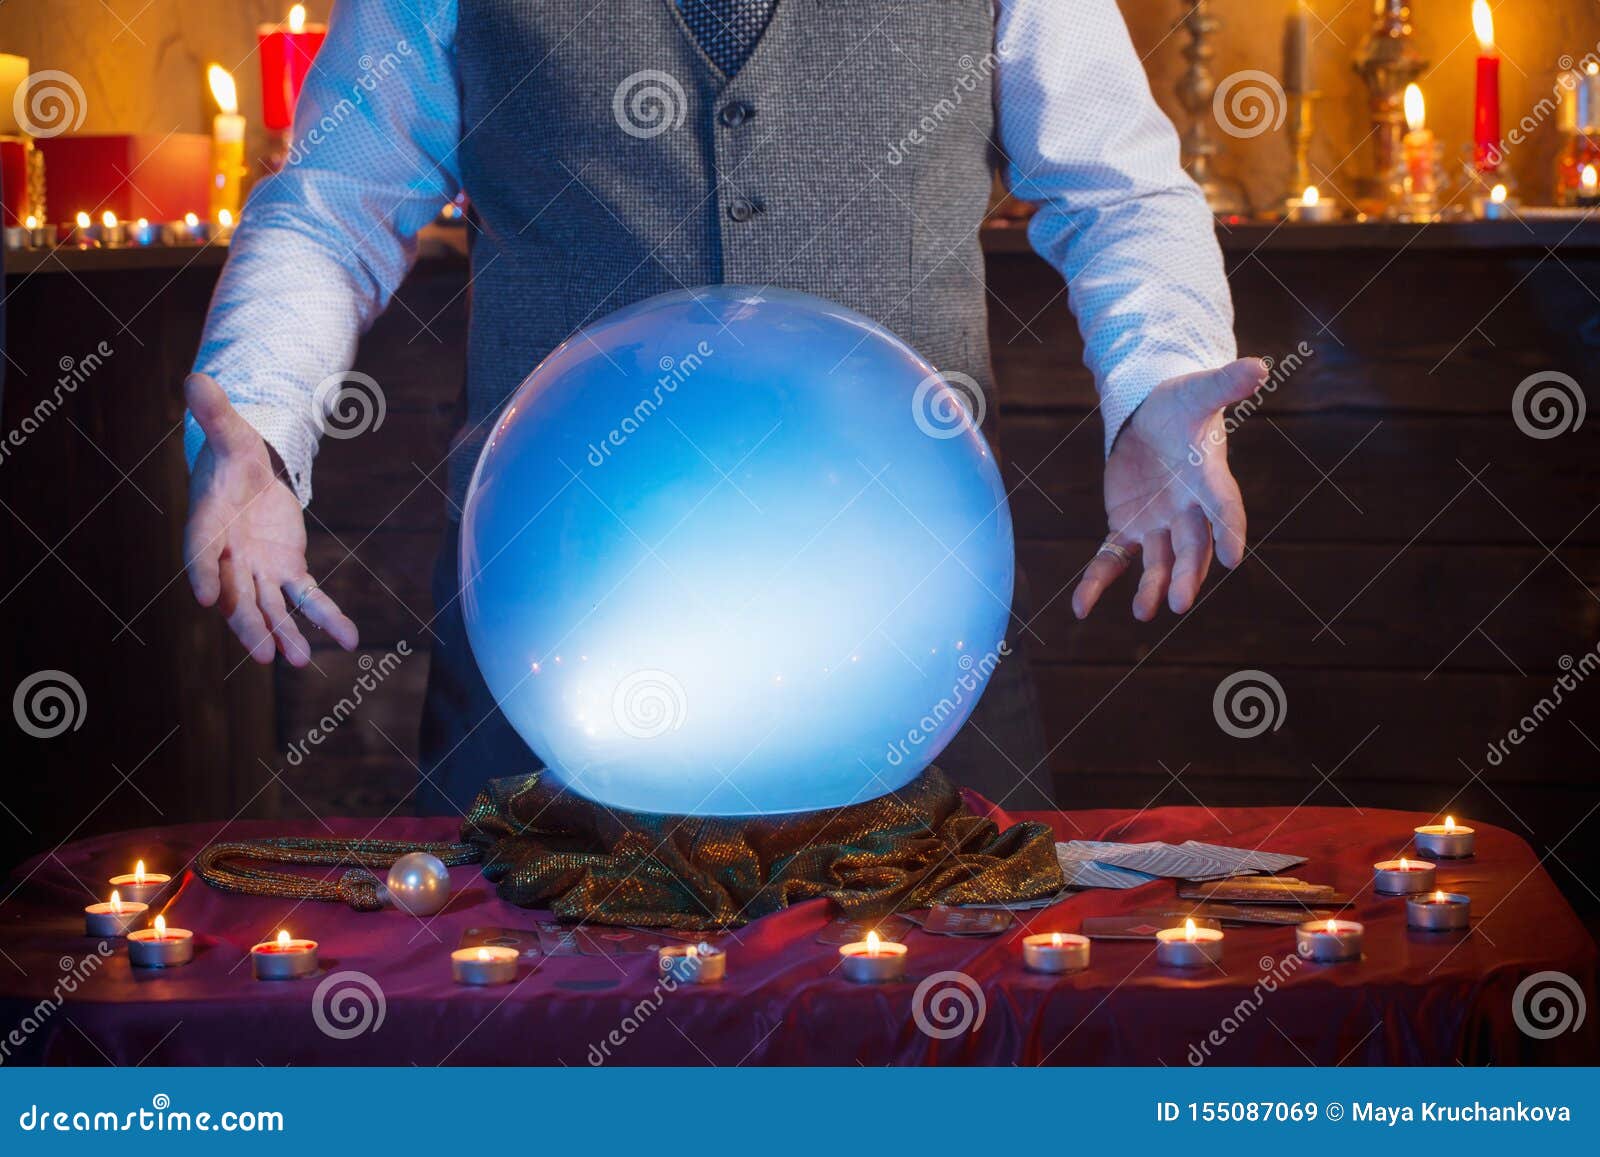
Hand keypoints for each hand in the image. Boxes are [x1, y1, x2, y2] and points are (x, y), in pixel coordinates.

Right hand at [182, 373, 357, 665]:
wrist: (251, 477)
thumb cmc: (234, 459)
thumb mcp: (232, 434)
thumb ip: (216, 414)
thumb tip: (195, 377)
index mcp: (207, 526)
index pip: (201, 553)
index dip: (204, 573)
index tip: (205, 597)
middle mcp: (230, 558)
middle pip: (236, 597)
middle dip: (249, 625)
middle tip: (262, 655)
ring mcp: (258, 571)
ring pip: (269, 608)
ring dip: (285, 634)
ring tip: (300, 661)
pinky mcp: (288, 572)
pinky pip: (308, 599)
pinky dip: (327, 618)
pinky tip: (349, 640)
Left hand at [1072, 358, 1267, 621]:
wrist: (1154, 417)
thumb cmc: (1182, 405)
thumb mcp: (1197, 391)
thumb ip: (1224, 384)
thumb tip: (1258, 365)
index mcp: (1208, 478)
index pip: (1223, 507)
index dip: (1229, 530)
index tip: (1235, 557)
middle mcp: (1187, 509)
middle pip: (1190, 547)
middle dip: (1186, 574)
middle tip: (1179, 601)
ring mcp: (1159, 523)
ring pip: (1157, 562)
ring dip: (1150, 587)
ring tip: (1144, 612)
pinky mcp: (1130, 527)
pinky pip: (1113, 559)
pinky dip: (1097, 583)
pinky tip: (1080, 608)